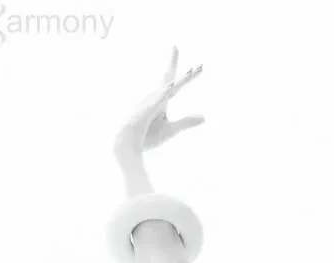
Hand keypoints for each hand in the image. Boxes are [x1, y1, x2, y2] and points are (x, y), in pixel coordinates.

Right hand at [113, 46, 204, 166]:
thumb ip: (188, 121)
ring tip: (191, 70)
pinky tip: (174, 87)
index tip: (196, 67)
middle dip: (173, 62)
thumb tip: (205, 117)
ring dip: (180, 79)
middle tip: (175, 45)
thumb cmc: (147, 137)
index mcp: (162, 101)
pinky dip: (167, 93)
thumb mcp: (172, 129)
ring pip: (168, 86)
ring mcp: (152, 102)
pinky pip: (159, 100)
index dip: (186, 75)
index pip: (176, 84)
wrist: (128, 145)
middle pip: (170, 78)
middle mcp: (157, 97)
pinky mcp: (148, 110)